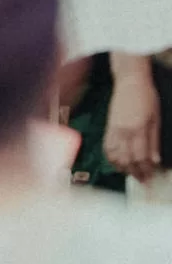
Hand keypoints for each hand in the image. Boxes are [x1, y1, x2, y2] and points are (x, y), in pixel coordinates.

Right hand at [106, 53, 161, 178]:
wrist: (130, 82)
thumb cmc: (146, 97)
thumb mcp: (156, 119)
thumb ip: (154, 141)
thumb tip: (155, 160)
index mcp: (138, 130)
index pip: (141, 157)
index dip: (146, 170)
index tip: (150, 179)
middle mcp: (123, 132)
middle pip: (127, 160)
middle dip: (135, 173)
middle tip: (142, 181)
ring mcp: (113, 130)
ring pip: (115, 156)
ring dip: (123, 168)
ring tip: (131, 174)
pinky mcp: (108, 127)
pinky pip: (107, 147)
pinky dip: (111, 158)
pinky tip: (117, 163)